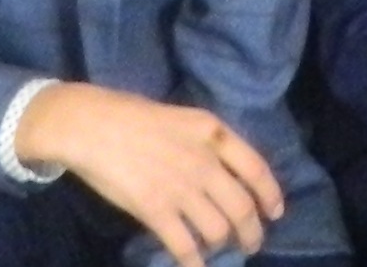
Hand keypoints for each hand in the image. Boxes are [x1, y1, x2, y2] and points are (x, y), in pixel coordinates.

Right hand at [16, 83, 282, 266]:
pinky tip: (194, 265)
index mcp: (213, 132)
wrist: (91, 124)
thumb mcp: (183, 118)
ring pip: (218, 230)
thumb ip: (207, 144)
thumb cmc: (132, 116)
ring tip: (217, 249)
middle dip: (252, 232)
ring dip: (221, 245)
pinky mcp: (156, 210)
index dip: (270, 195)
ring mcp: (181, 187)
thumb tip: (227, 174)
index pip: (256, 169)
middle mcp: (204, 161)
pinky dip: (194, 262)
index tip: (275, 212)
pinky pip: (185, 246)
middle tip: (251, 244)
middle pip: (242, 208)